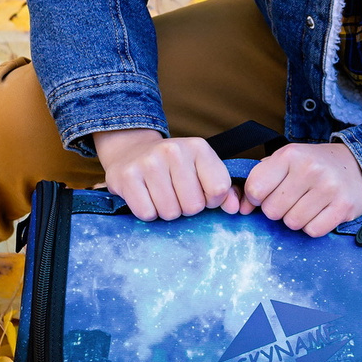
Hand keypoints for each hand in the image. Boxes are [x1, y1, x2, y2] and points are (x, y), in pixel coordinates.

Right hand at [93, 128, 238, 221]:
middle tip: (176, 194)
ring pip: (170, 212)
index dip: (211, 200)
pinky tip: (145, 196)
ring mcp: (149, 162)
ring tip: (160, 194)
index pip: (218, 189)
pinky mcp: (127, 176)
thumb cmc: (172, 167)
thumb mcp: (200, 169)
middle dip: (186, 207)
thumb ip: (222, 189)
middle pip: (193, 206)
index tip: (201, 193)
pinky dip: (148, 212)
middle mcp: (174, 150)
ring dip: (166, 211)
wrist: (130, 151)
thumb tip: (235, 208)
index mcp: (198, 147)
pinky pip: (147, 213)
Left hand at [241, 142, 361, 236]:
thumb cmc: (314, 165)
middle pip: (272, 211)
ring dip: (295, 219)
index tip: (268, 194)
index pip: (255, 189)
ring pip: (292, 223)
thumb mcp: (286, 161)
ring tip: (306, 205)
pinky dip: (313, 226)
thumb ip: (259, 180)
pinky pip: (313, 231)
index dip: (256, 198)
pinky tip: (319, 212)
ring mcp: (328, 188)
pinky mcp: (343, 207)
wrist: (358, 165)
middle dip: (278, 210)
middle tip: (291, 200)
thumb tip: (242, 208)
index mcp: (290, 154)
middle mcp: (309, 169)